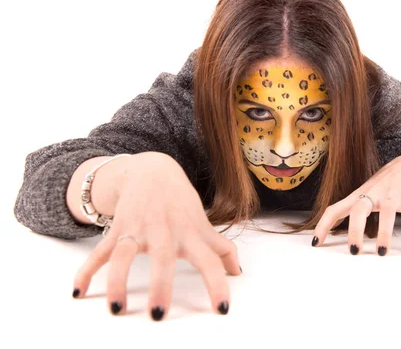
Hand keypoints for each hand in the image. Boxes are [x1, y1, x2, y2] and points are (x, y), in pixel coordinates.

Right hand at [72, 152, 241, 319]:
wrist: (153, 171)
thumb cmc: (181, 203)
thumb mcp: (203, 224)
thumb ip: (221, 248)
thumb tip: (237, 272)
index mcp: (190, 235)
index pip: (209, 261)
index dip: (218, 284)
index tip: (222, 309)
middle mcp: (165, 232)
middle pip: (163, 259)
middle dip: (160, 286)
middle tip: (158, 315)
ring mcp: (139, 230)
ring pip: (125, 255)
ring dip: (118, 281)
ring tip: (116, 308)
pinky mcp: (118, 230)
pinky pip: (100, 252)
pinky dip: (87, 271)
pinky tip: (79, 292)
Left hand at [312, 152, 400, 254]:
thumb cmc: (384, 183)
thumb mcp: (365, 193)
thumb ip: (352, 208)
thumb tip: (334, 229)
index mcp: (359, 196)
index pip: (335, 209)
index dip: (323, 225)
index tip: (316, 243)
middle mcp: (374, 195)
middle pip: (359, 210)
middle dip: (354, 231)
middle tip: (354, 251)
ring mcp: (393, 196)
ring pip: (388, 214)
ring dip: (384, 234)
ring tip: (382, 252)